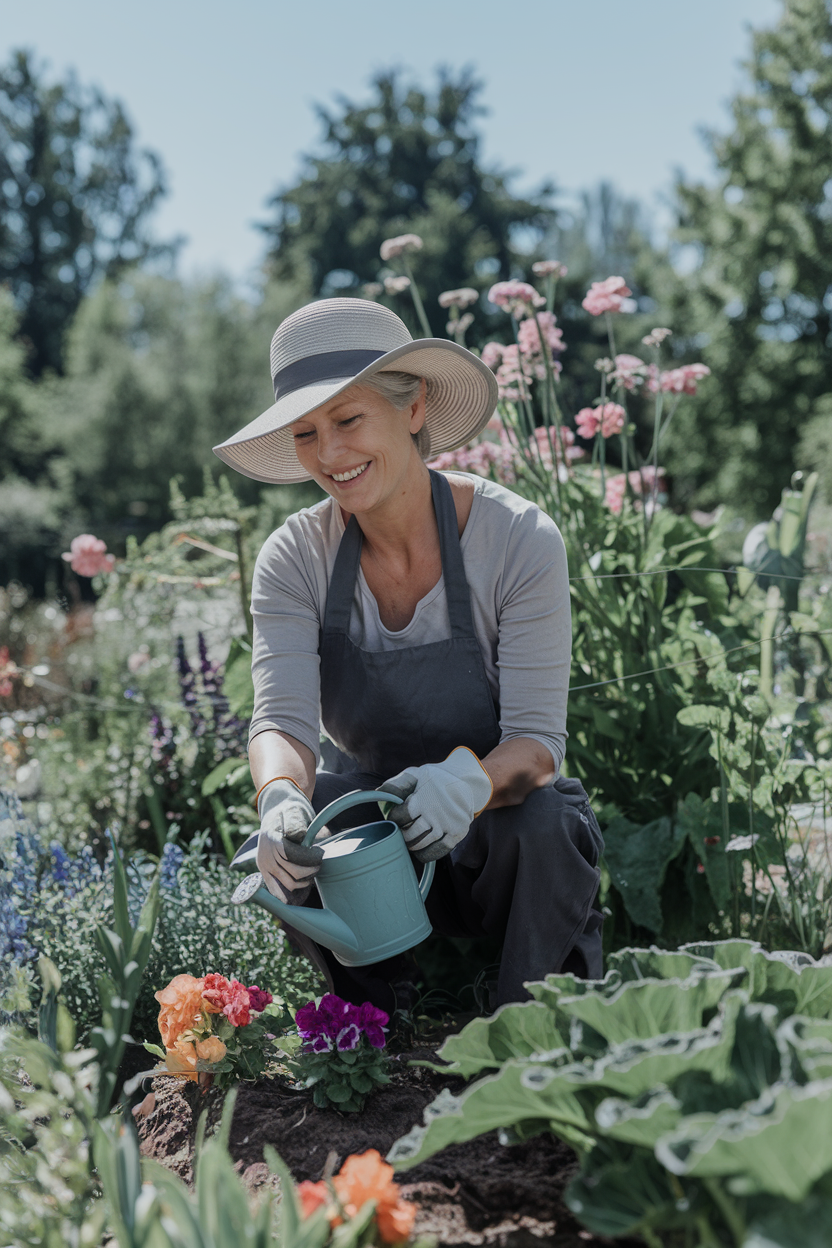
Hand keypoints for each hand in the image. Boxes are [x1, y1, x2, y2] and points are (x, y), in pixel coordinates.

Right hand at [255, 778, 321, 902]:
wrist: (275, 811)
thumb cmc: (289, 811)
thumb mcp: (294, 810)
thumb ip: (295, 822)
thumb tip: (298, 836)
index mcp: (273, 839)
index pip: (293, 857)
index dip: (309, 859)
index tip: (320, 854)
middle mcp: (265, 854)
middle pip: (292, 874)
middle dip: (310, 872)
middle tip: (319, 865)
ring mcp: (263, 864)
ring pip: (287, 884)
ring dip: (303, 883)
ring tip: (312, 874)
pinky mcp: (264, 871)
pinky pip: (274, 889)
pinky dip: (287, 894)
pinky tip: (299, 888)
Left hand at [383, 747, 492, 861]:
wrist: (464, 781)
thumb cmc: (434, 779)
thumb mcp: (416, 774)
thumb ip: (397, 784)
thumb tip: (378, 793)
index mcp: (423, 797)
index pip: (400, 816)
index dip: (393, 819)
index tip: (394, 817)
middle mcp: (436, 812)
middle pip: (410, 833)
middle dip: (401, 835)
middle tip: (400, 831)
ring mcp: (447, 824)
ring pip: (423, 843)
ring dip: (412, 845)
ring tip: (408, 840)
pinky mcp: (457, 832)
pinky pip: (439, 850)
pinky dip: (427, 854)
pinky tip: (420, 852)